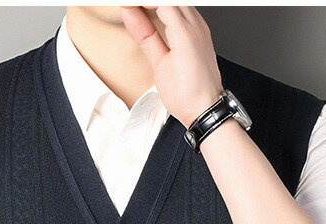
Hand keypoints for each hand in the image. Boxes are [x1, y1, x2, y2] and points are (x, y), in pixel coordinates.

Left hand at [119, 5, 223, 125]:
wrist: (203, 111)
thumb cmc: (188, 92)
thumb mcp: (160, 60)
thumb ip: (147, 36)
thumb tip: (132, 16)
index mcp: (190, 29)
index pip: (167, 3)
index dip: (147, 4)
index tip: (127, 5)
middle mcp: (194, 24)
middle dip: (145, 1)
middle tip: (122, 2)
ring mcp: (192, 28)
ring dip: (145, 1)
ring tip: (126, 3)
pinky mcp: (187, 35)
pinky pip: (165, 6)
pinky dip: (147, 4)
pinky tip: (131, 6)